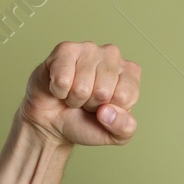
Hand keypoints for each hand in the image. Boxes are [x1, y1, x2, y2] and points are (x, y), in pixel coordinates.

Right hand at [20, 41, 140, 146]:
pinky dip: (59, 91)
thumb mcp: (114, 135)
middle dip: (91, 104)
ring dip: (74, 98)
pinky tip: (61, 86)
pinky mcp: (65, 49)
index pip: (125, 97)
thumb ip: (124, 128)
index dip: (111, 110)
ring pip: (82, 87)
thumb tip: (108, 111)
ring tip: (74, 93)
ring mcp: (89, 49)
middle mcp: (113, 56)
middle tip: (86, 100)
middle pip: (103, 92)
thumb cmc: (86, 121)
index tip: (104, 107)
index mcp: (130, 73)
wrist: (53, 121)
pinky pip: (62, 80)